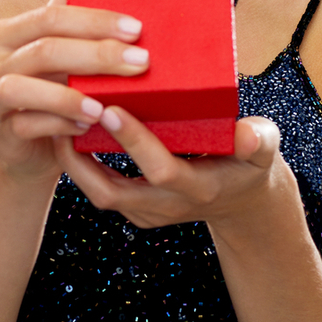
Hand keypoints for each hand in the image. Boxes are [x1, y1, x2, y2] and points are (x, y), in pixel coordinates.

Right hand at [0, 0, 150, 183]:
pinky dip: (59, 122)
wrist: (32, 149)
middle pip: (43, 46)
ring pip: (25, 83)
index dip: (95, 18)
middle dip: (96, 54)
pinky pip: (24, 121)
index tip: (138, 28)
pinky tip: (89, 125)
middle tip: (140, 61)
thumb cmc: (55, 88)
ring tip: (109, 101)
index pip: (52, 13)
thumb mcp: (69, 42)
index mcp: (4, 28)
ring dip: (71, 94)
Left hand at [54, 109, 289, 229]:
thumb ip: (258, 140)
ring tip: (57, 119)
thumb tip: (247, 133)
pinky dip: (81, 163)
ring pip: (99, 194)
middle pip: (113, 192)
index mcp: (200, 188)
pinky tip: (70, 129)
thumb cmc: (251, 162)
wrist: (243, 200)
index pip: (161, 170)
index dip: (135, 142)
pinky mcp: (136, 207)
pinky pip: (101, 188)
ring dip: (73, 162)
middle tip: (62, 116)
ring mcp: (148, 212)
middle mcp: (168, 206)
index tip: (110, 109)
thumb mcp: (264, 148)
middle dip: (81, 159)